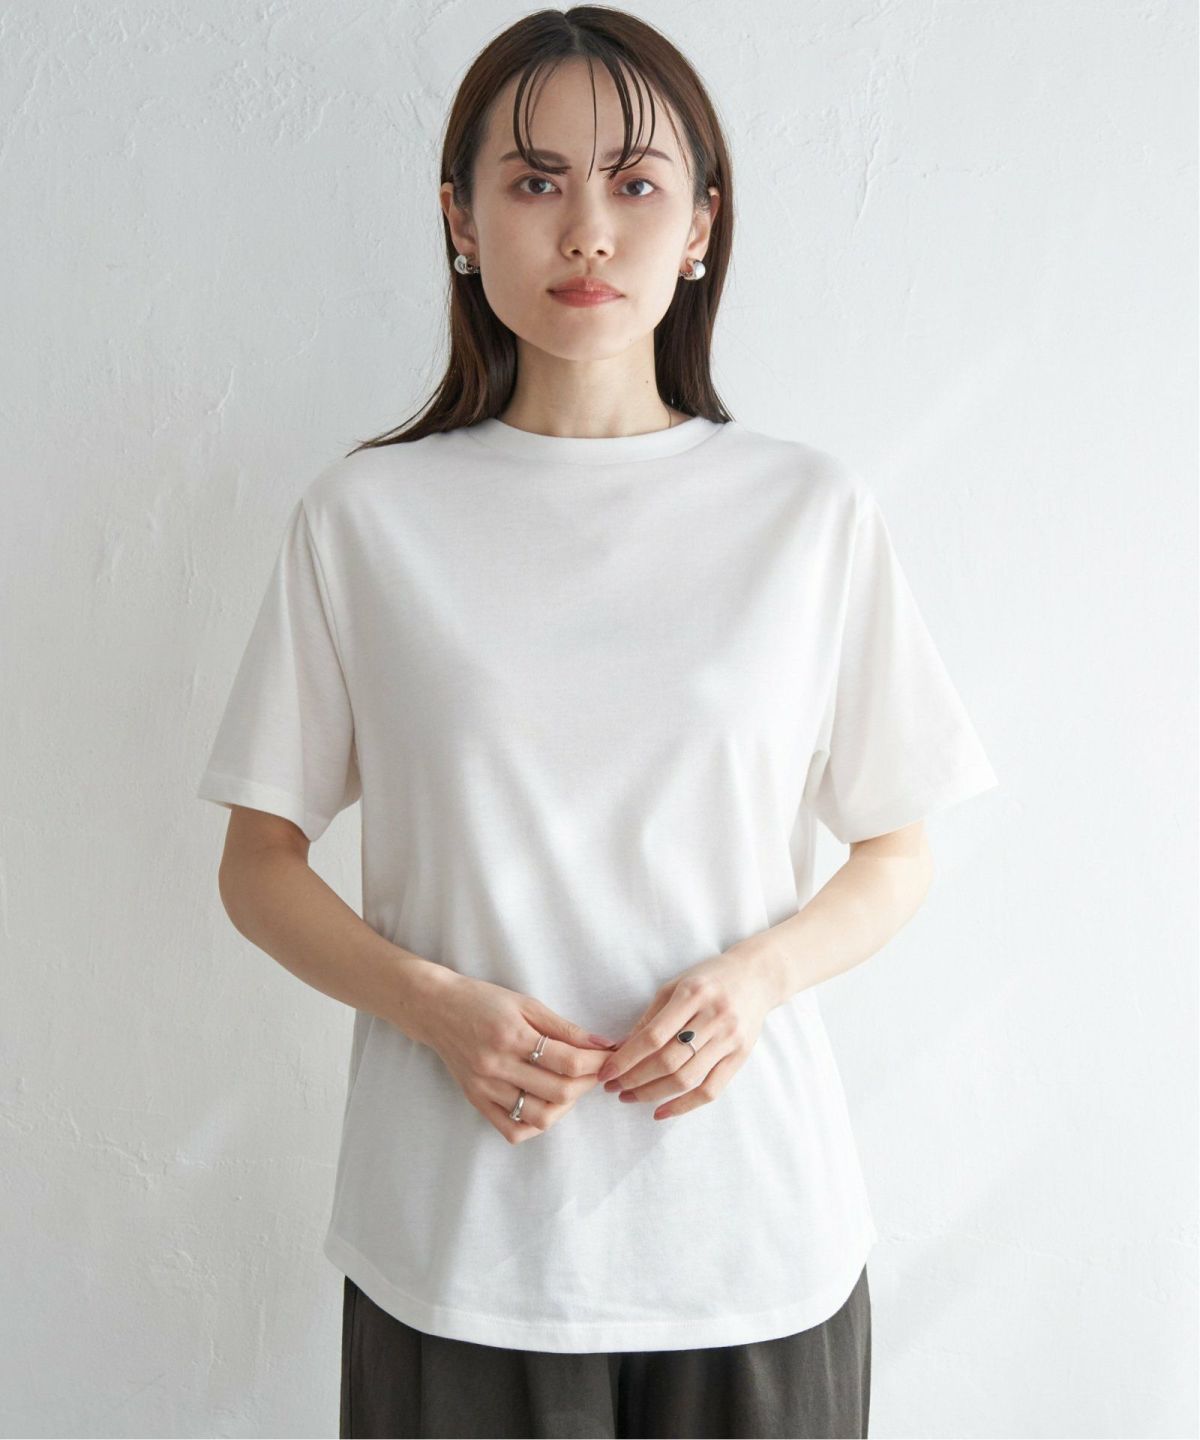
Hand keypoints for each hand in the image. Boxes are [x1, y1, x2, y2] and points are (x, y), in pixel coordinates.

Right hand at [421, 973, 617, 1143]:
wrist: (436, 1009)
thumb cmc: (483, 1000)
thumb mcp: (526, 1003)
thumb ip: (564, 1027)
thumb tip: (602, 1043)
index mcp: (512, 1036)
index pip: (568, 1061)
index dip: (598, 1062)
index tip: (611, 1056)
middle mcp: (497, 1066)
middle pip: (558, 1092)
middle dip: (588, 1083)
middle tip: (596, 1071)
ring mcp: (485, 1088)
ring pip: (539, 1117)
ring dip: (566, 1106)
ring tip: (572, 1087)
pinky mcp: (476, 1101)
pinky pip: (512, 1130)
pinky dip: (536, 1125)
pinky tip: (546, 1105)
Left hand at [596, 947, 775, 1120]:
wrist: (756, 977)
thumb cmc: (708, 978)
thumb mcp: (675, 986)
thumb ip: (650, 1017)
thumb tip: (620, 1049)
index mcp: (692, 994)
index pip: (652, 1036)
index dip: (626, 1058)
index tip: (605, 1072)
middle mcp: (713, 1017)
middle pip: (668, 1061)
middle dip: (634, 1079)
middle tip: (613, 1088)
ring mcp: (729, 1039)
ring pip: (686, 1079)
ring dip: (652, 1094)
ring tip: (630, 1097)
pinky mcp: (740, 1057)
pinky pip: (711, 1090)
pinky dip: (684, 1106)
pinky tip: (661, 1111)